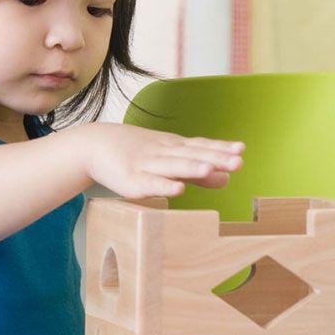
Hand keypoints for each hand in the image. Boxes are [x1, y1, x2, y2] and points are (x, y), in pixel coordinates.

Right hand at [77, 123, 244, 199]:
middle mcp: (163, 153)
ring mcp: (146, 166)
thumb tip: (227, 178)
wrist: (94, 145)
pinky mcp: (130, 182)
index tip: (240, 150)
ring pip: (172, 166)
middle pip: (191, 155)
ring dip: (192, 167)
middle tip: (237, 161)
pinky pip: (149, 184)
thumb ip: (198, 172)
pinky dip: (163, 186)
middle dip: (215, 158)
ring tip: (211, 169)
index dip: (220, 149)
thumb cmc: (136, 154)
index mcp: (173, 147)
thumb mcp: (169, 159)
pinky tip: (178, 190)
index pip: (200, 146)